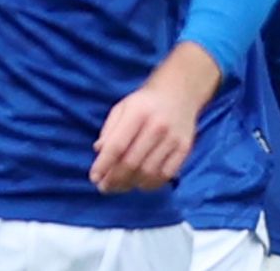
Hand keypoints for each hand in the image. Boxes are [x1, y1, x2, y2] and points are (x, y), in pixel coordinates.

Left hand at [89, 43, 220, 193]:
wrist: (180, 92)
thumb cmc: (145, 103)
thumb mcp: (122, 108)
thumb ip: (109, 130)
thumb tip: (98, 151)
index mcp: (138, 112)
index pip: (117, 146)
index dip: (103, 165)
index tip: (94, 177)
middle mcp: (158, 125)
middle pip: (132, 162)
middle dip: (114, 180)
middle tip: (104, 187)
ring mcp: (173, 138)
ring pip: (148, 172)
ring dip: (130, 184)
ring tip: (120, 185)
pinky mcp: (185, 147)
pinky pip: (166, 175)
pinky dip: (150, 184)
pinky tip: (140, 182)